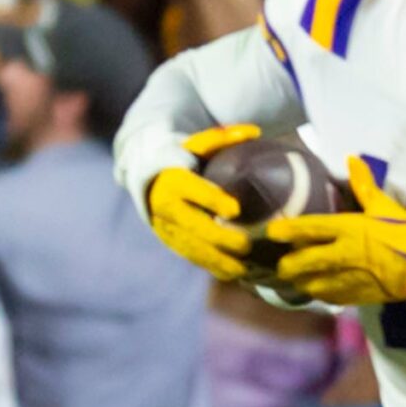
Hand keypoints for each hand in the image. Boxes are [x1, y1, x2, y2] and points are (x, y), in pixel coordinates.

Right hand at [145, 123, 261, 279]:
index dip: (211, 200)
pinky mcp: (171, 243)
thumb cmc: (185, 159)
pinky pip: (191, 258)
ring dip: (217, 261)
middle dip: (218, 238)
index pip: (191, 190)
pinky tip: (235, 275)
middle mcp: (165, 206)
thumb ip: (224, 137)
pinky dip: (212, 267)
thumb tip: (255, 131)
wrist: (151, 179)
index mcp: (172, 179)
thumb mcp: (199, 144)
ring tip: (243, 270)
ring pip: (191, 248)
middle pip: (192, 225)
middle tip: (246, 245)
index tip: (235, 209)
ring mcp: (165, 228)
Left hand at [270, 161, 405, 305]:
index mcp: (350, 229)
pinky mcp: (358, 295)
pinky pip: (329, 297)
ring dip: (301, 282)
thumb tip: (352, 159)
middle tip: (280, 265)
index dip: (288, 231)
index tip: (271, 231)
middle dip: (287, 266)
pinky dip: (319, 293)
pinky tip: (317, 290)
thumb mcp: (386, 207)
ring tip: (294, 280)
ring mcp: (350, 278)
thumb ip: (364, 186)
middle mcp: (344, 254)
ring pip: (312, 284)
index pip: (310, 228)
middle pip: (304, 262)